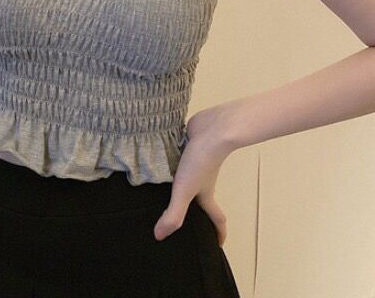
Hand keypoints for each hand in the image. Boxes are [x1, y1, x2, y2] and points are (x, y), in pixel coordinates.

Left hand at [153, 105, 236, 246]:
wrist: (212, 128)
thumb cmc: (201, 161)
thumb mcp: (185, 190)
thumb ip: (173, 213)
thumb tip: (159, 236)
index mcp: (205, 194)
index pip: (216, 218)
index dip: (218, 233)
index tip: (217, 245)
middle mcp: (202, 180)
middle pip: (202, 199)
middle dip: (197, 211)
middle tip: (186, 221)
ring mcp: (195, 163)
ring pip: (188, 179)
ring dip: (180, 185)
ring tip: (162, 192)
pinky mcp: (188, 146)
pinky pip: (179, 160)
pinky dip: (171, 164)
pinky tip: (155, 163)